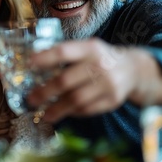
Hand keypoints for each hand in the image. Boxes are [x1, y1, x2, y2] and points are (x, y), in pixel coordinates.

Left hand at [26, 38, 161, 122]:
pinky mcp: (113, 100)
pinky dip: (72, 112)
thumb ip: (65, 54)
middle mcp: (100, 64)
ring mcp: (108, 84)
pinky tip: (63, 113)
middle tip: (31, 99)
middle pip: (66, 80)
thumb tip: (32, 64)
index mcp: (90, 48)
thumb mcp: (86, 48)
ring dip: (56, 108)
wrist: (133, 69)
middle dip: (45, 92)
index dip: (45, 58)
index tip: (29, 65)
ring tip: (44, 114)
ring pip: (76, 100)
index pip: (64, 52)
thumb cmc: (100, 58)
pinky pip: (87, 109)